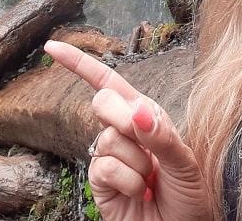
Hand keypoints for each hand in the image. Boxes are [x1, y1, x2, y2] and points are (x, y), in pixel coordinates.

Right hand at [44, 40, 212, 220]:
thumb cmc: (189, 195)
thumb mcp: (185, 161)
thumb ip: (163, 135)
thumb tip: (139, 111)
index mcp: (144, 116)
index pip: (109, 82)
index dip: (80, 63)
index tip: (52, 46)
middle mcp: (123, 133)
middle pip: (102, 101)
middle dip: (125, 117)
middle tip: (146, 143)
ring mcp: (109, 158)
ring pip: (108, 139)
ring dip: (137, 161)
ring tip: (151, 181)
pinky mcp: (100, 184)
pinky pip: (105, 167)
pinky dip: (127, 180)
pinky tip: (139, 193)